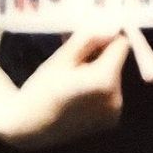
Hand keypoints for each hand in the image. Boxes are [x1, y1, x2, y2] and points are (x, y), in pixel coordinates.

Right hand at [0, 28, 128, 149]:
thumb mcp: (62, 58)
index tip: (88, 37)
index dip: (106, 37)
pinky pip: (110, 93)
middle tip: (74, 56)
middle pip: (117, 61)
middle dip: (100, 55)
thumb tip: (109, 25)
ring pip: (113, 76)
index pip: (121, 45)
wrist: (31, 127)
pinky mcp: (110, 121)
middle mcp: (116, 98)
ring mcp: (114, 112)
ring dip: (98, 70)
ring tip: (72, 76)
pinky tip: (77, 92)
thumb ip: (89, 39)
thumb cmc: (42, 89)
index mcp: (105, 80)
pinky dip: (98, 88)